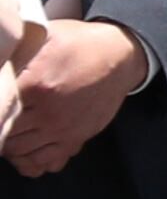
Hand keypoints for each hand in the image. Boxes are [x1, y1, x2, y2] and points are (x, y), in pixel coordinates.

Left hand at [3, 20, 148, 177]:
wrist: (121, 57)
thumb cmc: (80, 44)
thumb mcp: (45, 35)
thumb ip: (16, 51)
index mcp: (36, 85)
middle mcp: (49, 113)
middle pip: (4, 135)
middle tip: (0, 117)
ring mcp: (64, 129)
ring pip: (21, 153)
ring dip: (9, 145)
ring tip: (8, 132)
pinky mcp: (77, 138)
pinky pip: (47, 162)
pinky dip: (31, 161)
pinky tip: (27, 148)